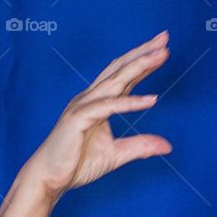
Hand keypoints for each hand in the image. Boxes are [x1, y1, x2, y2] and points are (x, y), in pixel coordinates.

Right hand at [24, 30, 171, 199]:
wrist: (49, 178)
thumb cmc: (76, 164)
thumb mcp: (116, 155)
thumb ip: (140, 147)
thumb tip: (167, 146)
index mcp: (98, 102)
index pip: (124, 76)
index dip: (143, 61)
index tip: (163, 48)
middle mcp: (90, 98)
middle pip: (120, 69)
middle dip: (143, 52)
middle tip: (165, 38)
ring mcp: (83, 106)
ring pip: (115, 80)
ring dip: (139, 66)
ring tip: (161, 55)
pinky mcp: (79, 119)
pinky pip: (109, 107)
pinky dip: (130, 103)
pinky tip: (152, 100)